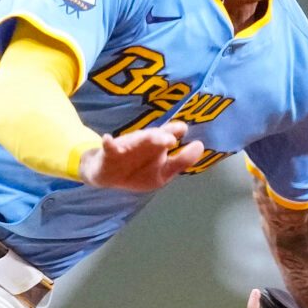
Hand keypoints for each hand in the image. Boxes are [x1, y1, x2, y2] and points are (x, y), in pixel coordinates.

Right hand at [80, 123, 207, 191]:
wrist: (108, 174)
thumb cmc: (138, 168)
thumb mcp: (162, 170)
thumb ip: (180, 160)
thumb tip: (200, 146)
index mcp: (157, 146)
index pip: (168, 138)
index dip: (176, 134)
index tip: (186, 134)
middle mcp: (143, 143)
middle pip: (153, 139)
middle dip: (160, 138)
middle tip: (170, 140)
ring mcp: (127, 147)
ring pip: (135, 142)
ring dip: (142, 139)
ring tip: (150, 137)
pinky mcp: (111, 153)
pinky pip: (109, 148)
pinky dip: (108, 143)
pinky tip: (107, 139)